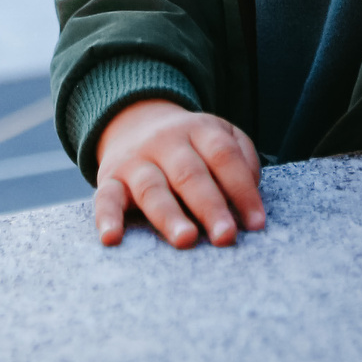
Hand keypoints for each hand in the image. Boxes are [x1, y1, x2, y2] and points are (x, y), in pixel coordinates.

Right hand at [91, 99, 265, 248]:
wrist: (134, 121)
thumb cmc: (190, 144)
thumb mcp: (218, 136)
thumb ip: (241, 159)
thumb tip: (250, 199)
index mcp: (199, 129)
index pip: (224, 157)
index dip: (242, 189)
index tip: (256, 224)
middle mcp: (166, 142)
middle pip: (190, 174)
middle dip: (210, 207)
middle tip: (226, 236)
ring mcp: (136, 160)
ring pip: (152, 188)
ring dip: (169, 216)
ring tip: (186, 240)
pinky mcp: (109, 179)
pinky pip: (105, 198)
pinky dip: (107, 218)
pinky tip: (112, 238)